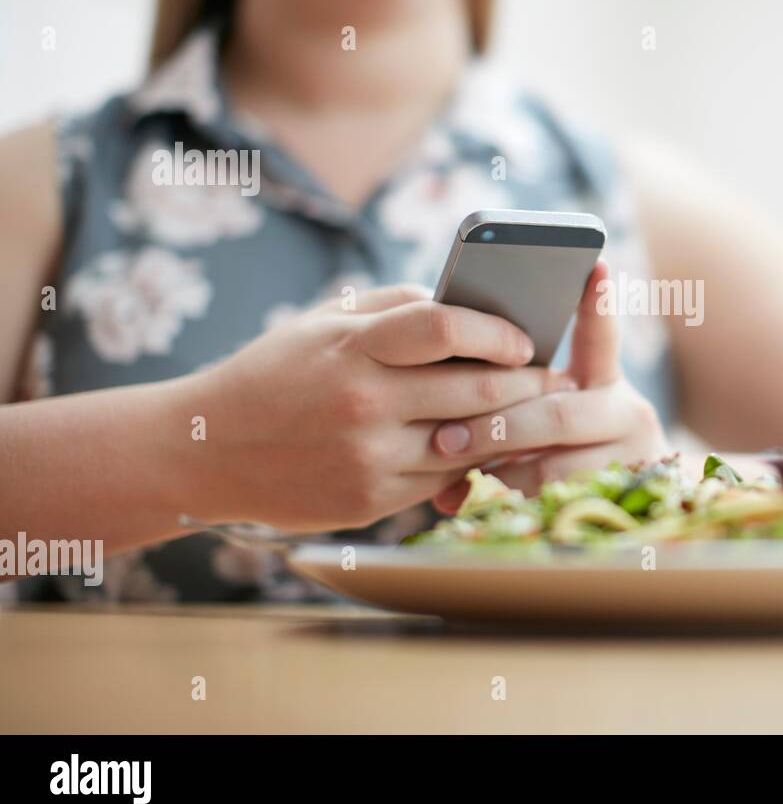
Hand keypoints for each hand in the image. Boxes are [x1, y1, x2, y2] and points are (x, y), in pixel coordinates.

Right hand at [175, 285, 575, 530]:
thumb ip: (391, 307)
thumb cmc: (271, 374)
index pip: (445, 327)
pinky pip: (443, 478)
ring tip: (537, 413)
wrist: (204, 451)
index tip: (525, 337)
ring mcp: (369, 457)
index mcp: (353, 347)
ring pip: (469, 441)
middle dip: (526, 382)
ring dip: (511, 427)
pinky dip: (473, 462)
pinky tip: (491, 448)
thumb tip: (461, 304)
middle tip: (556, 377)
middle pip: (475, 389)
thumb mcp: (320, 323)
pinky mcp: (370, 500)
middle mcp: (365, 403)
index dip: (497, 329)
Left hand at [430, 260, 668, 510]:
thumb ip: (525, 384)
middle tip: (443, 434)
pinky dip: (492, 500)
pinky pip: (542, 503)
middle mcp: (627, 415)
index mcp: (608, 381)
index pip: (603, 336)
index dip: (600, 305)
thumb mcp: (560, 405)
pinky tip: (452, 499)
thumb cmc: (566, 444)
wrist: (626, 506)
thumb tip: (459, 361)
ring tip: (443, 461)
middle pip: (557, 413)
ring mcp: (625, 462)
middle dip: (496, 423)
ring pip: (549, 465)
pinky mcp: (608, 502)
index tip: (595, 265)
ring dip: (490, 464)